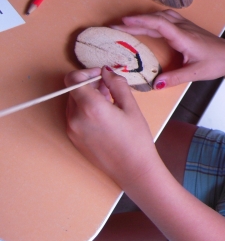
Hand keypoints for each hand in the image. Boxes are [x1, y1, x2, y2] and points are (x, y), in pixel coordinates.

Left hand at [65, 67, 159, 188]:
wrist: (132, 169)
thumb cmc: (136, 138)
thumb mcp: (131, 107)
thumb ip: (116, 84)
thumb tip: (106, 71)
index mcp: (90, 107)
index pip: (73, 79)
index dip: (86, 72)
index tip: (101, 74)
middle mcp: (75, 118)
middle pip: (73, 90)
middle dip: (89, 84)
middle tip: (109, 86)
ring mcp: (72, 129)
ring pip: (73, 102)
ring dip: (87, 96)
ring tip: (108, 100)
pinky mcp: (73, 138)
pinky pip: (74, 116)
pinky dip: (85, 109)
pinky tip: (104, 114)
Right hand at [112, 10, 224, 88]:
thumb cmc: (217, 63)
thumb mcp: (196, 73)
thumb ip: (175, 78)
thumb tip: (154, 84)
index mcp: (184, 37)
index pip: (159, 24)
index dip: (140, 22)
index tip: (122, 22)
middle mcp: (184, 28)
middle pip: (156, 19)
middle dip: (135, 21)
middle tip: (114, 25)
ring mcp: (186, 26)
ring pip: (162, 17)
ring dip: (144, 19)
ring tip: (126, 24)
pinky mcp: (187, 28)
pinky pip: (167, 19)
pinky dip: (153, 20)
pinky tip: (147, 25)